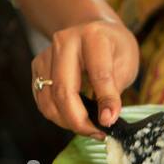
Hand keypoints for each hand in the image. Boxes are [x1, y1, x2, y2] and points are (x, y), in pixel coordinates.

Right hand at [32, 18, 138, 137]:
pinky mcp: (37, 68)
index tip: (110, 123)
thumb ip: (114, 90)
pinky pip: (43, 101)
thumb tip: (106, 119)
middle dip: (79, 120)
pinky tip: (75, 117)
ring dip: (68, 122)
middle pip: (63, 91)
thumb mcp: (125, 63)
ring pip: (49, 101)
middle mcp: (64, 42)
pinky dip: (58, 116)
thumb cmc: (113, 47)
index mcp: (92, 36)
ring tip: (89, 127)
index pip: (98, 75)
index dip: (105, 102)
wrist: (93, 29)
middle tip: (97, 134)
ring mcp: (46, 54)